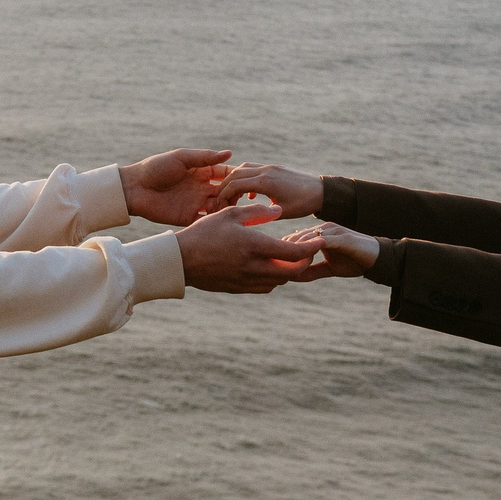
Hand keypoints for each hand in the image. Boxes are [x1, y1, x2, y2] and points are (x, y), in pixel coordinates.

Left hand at [122, 148, 233, 225]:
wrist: (134, 188)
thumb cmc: (155, 168)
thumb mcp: (181, 158)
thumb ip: (204, 157)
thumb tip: (229, 153)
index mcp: (201, 171)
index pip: (225, 174)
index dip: (236, 177)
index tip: (244, 180)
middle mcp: (201, 187)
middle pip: (226, 192)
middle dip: (234, 194)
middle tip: (236, 197)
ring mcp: (196, 203)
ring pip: (219, 207)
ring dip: (225, 208)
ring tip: (226, 207)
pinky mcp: (188, 217)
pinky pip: (205, 221)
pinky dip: (213, 220)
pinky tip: (217, 218)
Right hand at [175, 202, 325, 292]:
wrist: (180, 260)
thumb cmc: (203, 233)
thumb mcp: (230, 215)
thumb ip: (257, 212)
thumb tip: (278, 210)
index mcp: (254, 246)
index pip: (294, 253)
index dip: (312, 247)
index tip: (319, 239)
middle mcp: (254, 267)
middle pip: (293, 272)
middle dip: (305, 261)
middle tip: (306, 250)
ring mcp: (247, 281)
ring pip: (280, 281)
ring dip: (289, 270)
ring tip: (287, 255)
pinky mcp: (239, 289)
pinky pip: (266, 287)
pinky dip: (274, 277)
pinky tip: (270, 265)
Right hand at [210, 162, 322, 218]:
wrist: (322, 191)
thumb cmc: (304, 204)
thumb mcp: (282, 212)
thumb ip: (262, 212)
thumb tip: (243, 216)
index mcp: (265, 182)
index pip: (235, 184)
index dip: (224, 196)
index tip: (221, 208)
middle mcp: (266, 170)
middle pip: (235, 174)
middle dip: (224, 188)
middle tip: (221, 203)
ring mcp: (270, 167)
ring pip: (243, 169)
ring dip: (234, 182)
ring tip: (233, 199)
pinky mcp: (274, 168)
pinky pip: (253, 169)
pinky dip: (245, 179)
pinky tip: (250, 196)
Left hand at [273, 224, 380, 280]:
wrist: (378, 258)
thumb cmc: (354, 262)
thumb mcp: (329, 268)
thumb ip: (311, 271)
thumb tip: (292, 278)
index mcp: (317, 234)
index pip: (292, 240)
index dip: (280, 252)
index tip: (268, 266)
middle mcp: (323, 229)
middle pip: (295, 237)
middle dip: (282, 252)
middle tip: (269, 267)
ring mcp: (332, 231)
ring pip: (305, 238)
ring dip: (293, 251)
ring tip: (280, 266)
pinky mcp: (341, 237)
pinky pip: (322, 242)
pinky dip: (310, 250)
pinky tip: (301, 260)